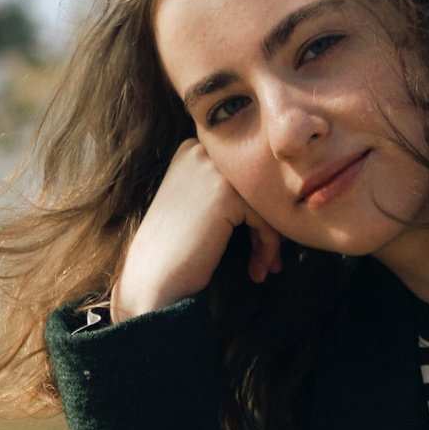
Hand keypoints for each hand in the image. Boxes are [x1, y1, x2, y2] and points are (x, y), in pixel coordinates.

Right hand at [112, 138, 281, 319]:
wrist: (153, 280)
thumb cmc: (175, 250)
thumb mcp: (198, 203)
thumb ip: (227, 187)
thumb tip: (275, 190)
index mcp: (192, 149)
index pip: (244, 173)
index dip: (255, 209)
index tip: (258, 242)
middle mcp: (200, 151)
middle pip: (257, 184)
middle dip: (268, 223)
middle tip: (268, 258)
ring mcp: (212, 169)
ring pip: (265, 201)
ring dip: (270, 239)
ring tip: (264, 267)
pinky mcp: (225, 193)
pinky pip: (265, 218)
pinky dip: (267, 247)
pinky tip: (256, 270)